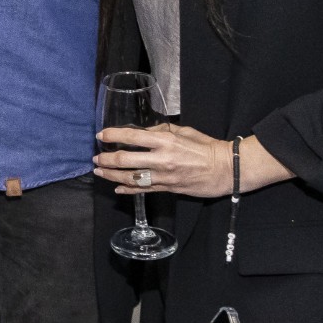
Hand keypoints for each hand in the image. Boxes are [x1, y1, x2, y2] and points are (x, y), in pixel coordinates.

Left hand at [93, 124, 291, 198]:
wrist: (227, 169)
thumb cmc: (207, 147)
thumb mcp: (184, 131)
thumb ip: (161, 131)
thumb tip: (142, 132)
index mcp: (165, 141)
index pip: (131, 137)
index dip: (112, 136)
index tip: (101, 136)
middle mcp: (161, 159)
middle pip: (124, 160)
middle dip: (106, 159)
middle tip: (96, 158)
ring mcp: (164, 177)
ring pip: (130, 178)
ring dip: (111, 175)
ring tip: (99, 172)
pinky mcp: (168, 189)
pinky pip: (143, 190)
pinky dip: (127, 190)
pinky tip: (117, 188)